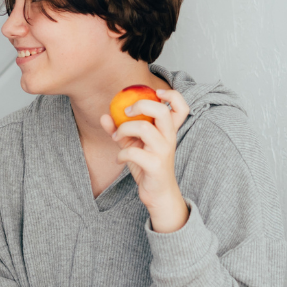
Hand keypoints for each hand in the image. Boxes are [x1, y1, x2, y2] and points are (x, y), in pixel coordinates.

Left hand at [99, 88, 190, 232]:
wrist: (158, 194)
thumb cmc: (148, 166)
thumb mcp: (134, 145)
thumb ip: (120, 130)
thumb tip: (104, 116)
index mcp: (168, 131)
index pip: (181, 107)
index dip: (172, 95)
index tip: (156, 93)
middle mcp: (169, 138)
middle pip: (161, 111)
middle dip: (140, 106)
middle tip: (126, 112)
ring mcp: (163, 152)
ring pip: (144, 128)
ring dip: (123, 130)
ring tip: (117, 138)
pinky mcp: (155, 166)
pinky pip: (134, 152)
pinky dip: (121, 154)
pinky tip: (119, 159)